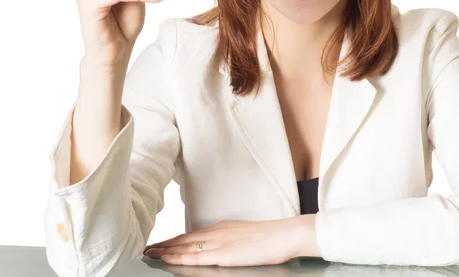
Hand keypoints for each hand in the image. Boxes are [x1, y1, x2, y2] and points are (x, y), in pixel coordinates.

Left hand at [143, 215, 318, 266]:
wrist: (284, 235)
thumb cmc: (271, 237)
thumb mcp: (246, 235)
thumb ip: (232, 240)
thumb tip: (224, 247)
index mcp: (223, 227)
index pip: (193, 234)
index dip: (175, 239)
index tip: (162, 242)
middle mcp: (217, 232)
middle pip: (184, 238)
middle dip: (165, 243)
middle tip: (148, 248)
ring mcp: (219, 242)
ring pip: (185, 246)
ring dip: (166, 250)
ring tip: (150, 253)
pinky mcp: (223, 254)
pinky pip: (196, 256)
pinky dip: (179, 257)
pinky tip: (168, 259)